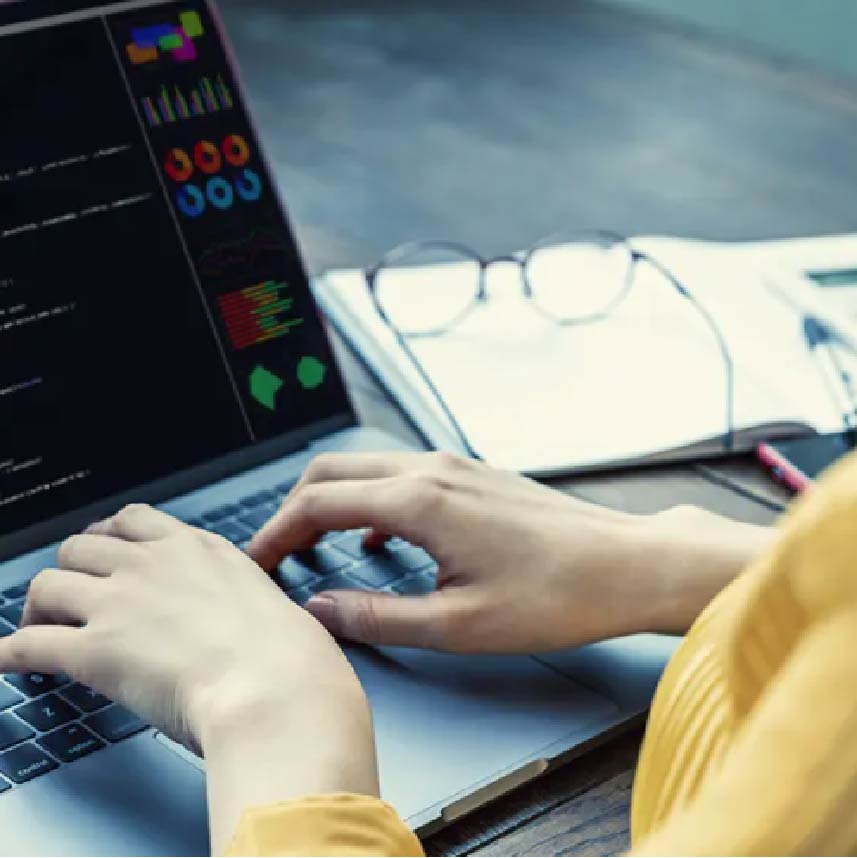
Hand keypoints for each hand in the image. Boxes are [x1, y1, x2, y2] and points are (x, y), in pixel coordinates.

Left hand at [1, 505, 378, 853]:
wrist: (277, 688)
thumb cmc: (291, 656)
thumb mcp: (270, 604)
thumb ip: (240, 600)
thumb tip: (240, 620)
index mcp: (199, 549)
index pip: (135, 520)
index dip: (111, 539)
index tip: (106, 556)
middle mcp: (154, 564)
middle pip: (81, 545)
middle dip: (72, 571)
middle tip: (72, 599)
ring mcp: (120, 603)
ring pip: (47, 584)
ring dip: (39, 609)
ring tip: (41, 630)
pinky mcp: (94, 651)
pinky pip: (26, 646)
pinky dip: (10, 656)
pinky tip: (5, 664)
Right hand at [249, 452, 772, 652]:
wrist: (626, 563)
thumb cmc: (555, 596)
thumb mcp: (459, 625)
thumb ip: (379, 617)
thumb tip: (321, 610)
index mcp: (417, 500)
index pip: (316, 504)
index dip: (274, 534)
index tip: (253, 565)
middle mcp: (429, 469)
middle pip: (332, 472)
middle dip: (293, 511)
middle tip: (276, 557)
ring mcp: (453, 466)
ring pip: (366, 469)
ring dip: (330, 501)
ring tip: (315, 549)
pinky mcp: (472, 476)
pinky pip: (400, 476)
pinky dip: (369, 500)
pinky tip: (378, 538)